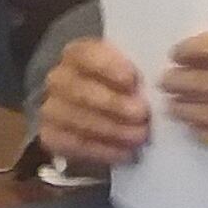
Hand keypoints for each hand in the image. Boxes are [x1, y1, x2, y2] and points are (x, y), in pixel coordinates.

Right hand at [38, 35, 151, 170]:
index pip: (85, 55)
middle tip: (142, 114)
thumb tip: (156, 82)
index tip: (131, 79)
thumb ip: (135, 72)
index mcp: (77, 54)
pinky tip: (124, 153)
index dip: (107, 66)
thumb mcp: (129, 68)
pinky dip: (101, 150)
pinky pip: (73, 145)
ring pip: (77, 120)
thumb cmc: (120, 84)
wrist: (93, 107)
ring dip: (111, 130)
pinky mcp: (51, 135)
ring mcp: (51, 108)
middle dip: (113, 104)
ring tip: (139, 136)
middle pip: (80, 91)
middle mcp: (58, 79)